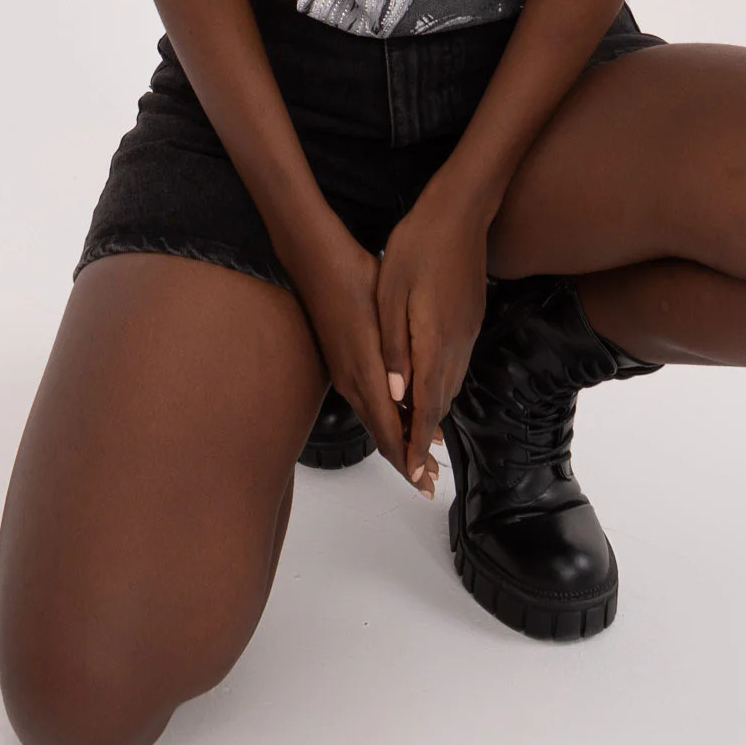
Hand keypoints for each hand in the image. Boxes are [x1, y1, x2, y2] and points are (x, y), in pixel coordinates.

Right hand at [281, 214, 419, 486]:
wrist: (316, 261)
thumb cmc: (357, 278)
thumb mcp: (385, 314)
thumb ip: (398, 359)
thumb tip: (410, 399)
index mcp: (366, 371)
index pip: (389, 431)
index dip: (408, 459)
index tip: (426, 482)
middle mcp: (352, 381)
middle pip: (381, 434)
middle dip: (406, 460)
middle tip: (429, 483)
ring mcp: (344, 373)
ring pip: (373, 420)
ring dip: (396, 442)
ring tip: (420, 458)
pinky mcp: (341, 363)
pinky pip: (366, 404)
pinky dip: (386, 421)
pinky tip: (399, 417)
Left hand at [375, 180, 489, 492]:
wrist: (460, 212)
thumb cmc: (419, 246)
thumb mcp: (393, 292)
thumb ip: (394, 347)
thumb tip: (394, 394)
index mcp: (433, 340)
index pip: (425, 404)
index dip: (416, 441)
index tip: (412, 473)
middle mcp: (456, 343)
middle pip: (440, 403)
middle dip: (426, 439)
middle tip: (420, 475)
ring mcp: (467, 332)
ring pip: (449, 386)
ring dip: (435, 416)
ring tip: (424, 444)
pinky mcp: (469, 320)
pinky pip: (455, 367)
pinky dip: (442, 390)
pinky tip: (433, 394)